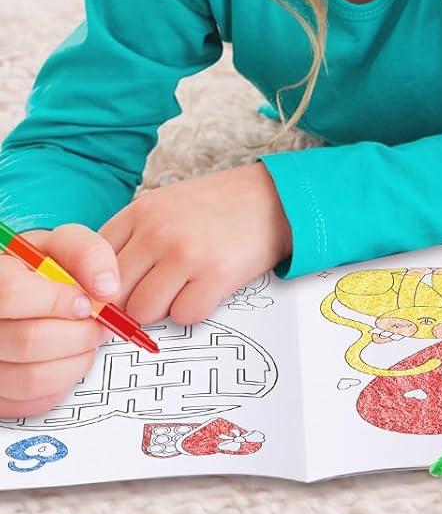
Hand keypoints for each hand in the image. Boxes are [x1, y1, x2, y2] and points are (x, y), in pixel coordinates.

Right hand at [0, 223, 116, 418]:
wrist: (22, 291)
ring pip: (31, 378)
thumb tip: (107, 289)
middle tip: (98, 324)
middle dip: (80, 333)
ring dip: (75, 360)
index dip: (58, 301)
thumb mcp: (62, 246)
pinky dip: (61, 383)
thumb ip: (88, 254)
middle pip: (29, 341)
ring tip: (86, 340)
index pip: (12, 294)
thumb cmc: (43, 268)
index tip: (87, 302)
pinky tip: (67, 359)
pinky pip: (31, 402)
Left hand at [100, 163, 292, 327]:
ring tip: (186, 284)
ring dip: (164, 307)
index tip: (117, 293)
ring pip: (144, 311)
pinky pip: (184, 316)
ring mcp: (186, 253)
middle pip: (113, 295)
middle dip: (130, 302)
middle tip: (156, 292)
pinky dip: (195, 309)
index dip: (101, 287)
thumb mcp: (167, 205)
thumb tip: (99, 289)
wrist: (278, 197)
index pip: (91, 266)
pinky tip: (209, 286)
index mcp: (141, 211)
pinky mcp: (216, 275)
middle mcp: (158, 231)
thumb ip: (132, 238)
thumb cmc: (220, 205)